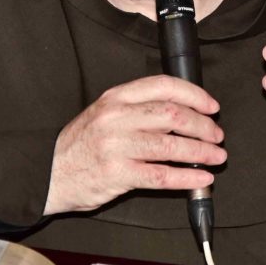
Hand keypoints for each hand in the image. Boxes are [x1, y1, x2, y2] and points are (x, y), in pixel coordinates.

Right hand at [44, 75, 226, 214]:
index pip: (164, 85)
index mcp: (116, 97)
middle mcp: (116, 116)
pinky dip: (187, 177)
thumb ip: (138, 107)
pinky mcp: (117, 173)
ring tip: (216, 157)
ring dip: (201, 151)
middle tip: (217, 135)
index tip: (211, 106)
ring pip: (171, 144)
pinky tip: (201, 178)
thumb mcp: (104, 112)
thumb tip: (183, 111)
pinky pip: (161, 175)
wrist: (48, 172)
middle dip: (203, 125)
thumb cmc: (81, 144)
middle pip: (173, 114)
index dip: (195, 94)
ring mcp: (116, 145)